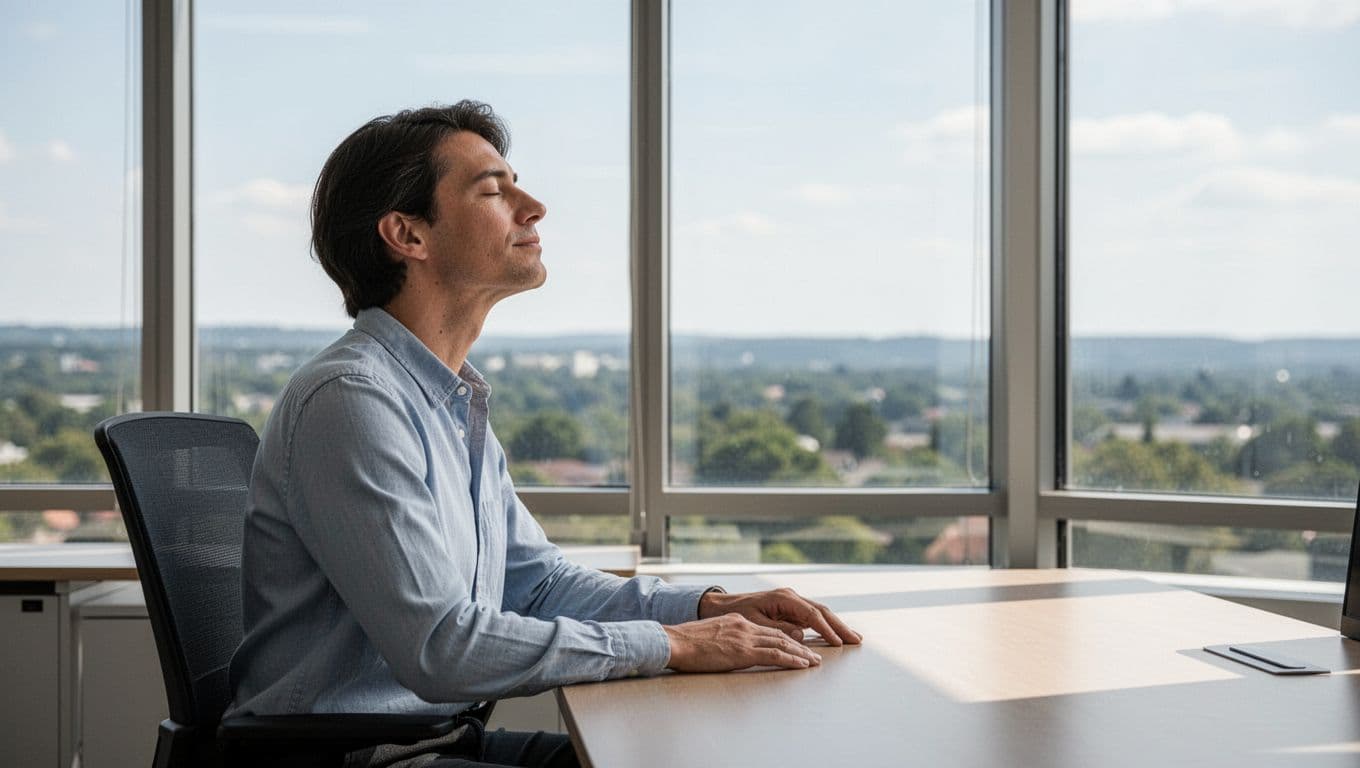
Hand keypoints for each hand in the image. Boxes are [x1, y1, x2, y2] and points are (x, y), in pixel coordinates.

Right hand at [663, 614, 821, 672]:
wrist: (674, 641)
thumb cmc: (685, 643)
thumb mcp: (710, 636)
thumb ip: (725, 639)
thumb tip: (730, 649)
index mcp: (737, 621)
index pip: (768, 630)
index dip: (786, 638)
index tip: (798, 646)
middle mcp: (745, 626)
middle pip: (780, 634)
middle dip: (800, 645)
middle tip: (815, 654)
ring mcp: (745, 637)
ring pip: (782, 643)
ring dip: (801, 653)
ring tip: (815, 661)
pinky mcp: (743, 651)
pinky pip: (774, 654)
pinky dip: (791, 659)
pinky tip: (802, 664)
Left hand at [699, 587, 862, 645]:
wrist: (719, 606)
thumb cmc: (735, 614)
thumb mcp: (754, 622)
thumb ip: (778, 629)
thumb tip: (800, 635)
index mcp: (783, 598)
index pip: (811, 614)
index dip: (826, 629)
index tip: (838, 642)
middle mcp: (791, 597)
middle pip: (821, 611)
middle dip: (840, 626)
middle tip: (856, 640)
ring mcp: (791, 602)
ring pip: (820, 613)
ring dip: (836, 626)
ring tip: (853, 638)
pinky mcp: (790, 609)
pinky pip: (812, 617)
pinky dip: (825, 626)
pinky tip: (835, 635)